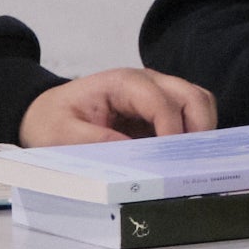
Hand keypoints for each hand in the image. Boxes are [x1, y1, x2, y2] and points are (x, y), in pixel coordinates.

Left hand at [18, 69, 217, 145]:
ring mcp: (158, 95)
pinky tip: (184, 161)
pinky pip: (191, 118)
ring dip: (202, 131)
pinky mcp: (161, 112)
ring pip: (199, 103)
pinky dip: (196, 136)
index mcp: (122, 83)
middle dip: (198, 129)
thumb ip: (95, 142)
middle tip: (190, 166)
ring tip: (190, 164)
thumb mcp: (62, 134)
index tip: (171, 163)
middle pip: (191, 96)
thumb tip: (133, 156)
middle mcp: (147, 83)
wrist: (47, 114)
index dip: (171, 131)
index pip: (160, 101)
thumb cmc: (53, 120)